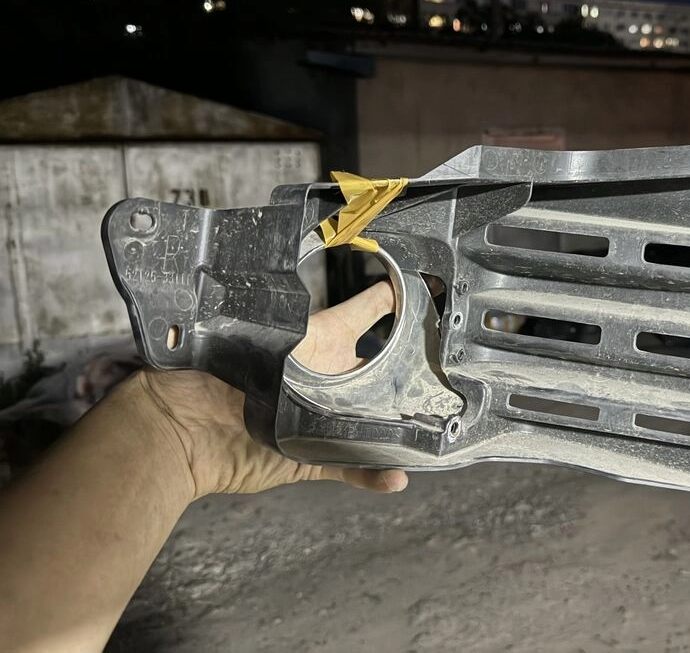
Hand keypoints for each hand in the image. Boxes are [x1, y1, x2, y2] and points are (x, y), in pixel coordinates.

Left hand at [127, 281, 407, 498]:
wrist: (177, 432)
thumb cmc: (202, 375)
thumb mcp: (252, 340)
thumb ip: (279, 316)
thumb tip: (298, 295)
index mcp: (315, 339)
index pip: (362, 312)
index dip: (390, 300)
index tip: (417, 290)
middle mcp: (322, 374)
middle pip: (374, 369)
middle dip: (403, 369)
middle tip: (435, 371)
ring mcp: (316, 414)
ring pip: (367, 418)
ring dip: (394, 425)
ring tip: (428, 426)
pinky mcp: (306, 453)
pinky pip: (347, 466)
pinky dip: (372, 474)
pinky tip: (397, 477)